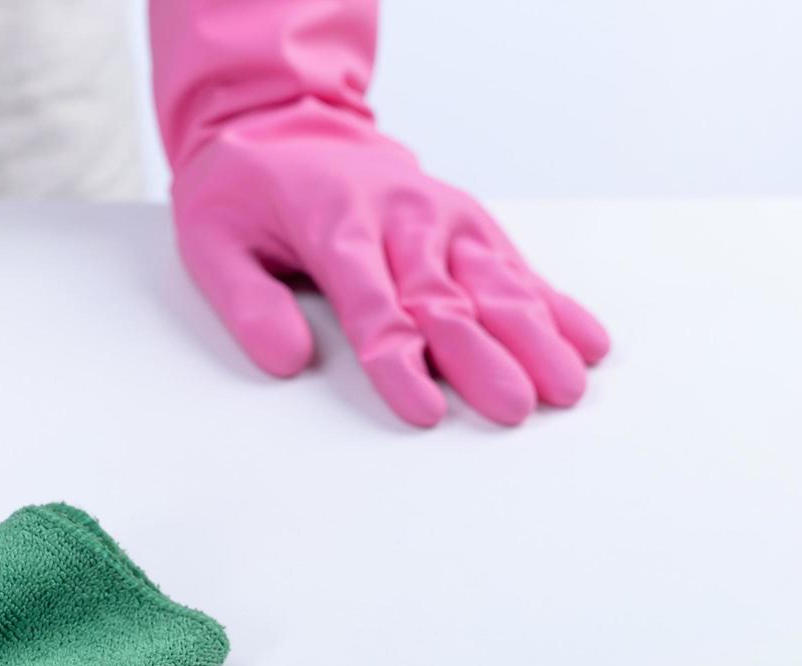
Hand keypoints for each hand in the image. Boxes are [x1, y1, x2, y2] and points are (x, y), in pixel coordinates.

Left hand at [170, 106, 610, 426]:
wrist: (287, 121)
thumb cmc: (250, 192)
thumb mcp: (213, 241)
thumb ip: (247, 302)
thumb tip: (285, 359)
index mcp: (337, 224)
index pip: (373, 303)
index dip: (399, 359)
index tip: (424, 408)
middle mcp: (402, 218)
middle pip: (447, 298)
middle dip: (484, 356)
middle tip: (515, 407)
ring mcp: (445, 218)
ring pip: (496, 282)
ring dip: (535, 335)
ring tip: (566, 385)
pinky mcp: (472, 224)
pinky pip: (518, 266)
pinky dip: (556, 304)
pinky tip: (587, 340)